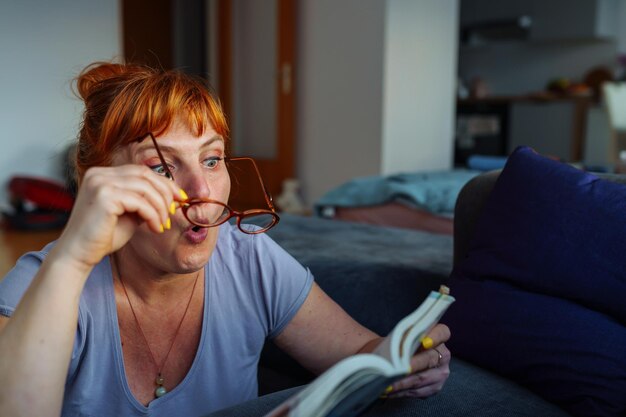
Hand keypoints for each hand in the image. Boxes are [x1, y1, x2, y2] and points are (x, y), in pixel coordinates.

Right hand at [53, 164, 184, 270]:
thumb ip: (144, 201)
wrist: (78, 254)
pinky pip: (140, 202)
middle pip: (145, 175)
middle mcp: (99, 174)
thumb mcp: (129, 213)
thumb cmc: (104, 236)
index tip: (180, 198)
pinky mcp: (104, 196)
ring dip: (160, 207)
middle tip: (174, 211)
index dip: (164, 183)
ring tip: (162, 225)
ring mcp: (100, 183)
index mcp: (103, 174)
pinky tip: (155, 228)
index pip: (141, 171)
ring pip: (145, 188)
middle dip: (166, 193)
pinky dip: (153, 215)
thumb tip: (172, 196)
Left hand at [387, 324, 450, 397]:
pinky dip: (402, 392)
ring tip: (387, 384)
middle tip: (397, 370)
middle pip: (429, 359)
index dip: (435, 337)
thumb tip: (395, 349)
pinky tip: (390, 391)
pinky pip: (418, 391)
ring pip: (422, 378)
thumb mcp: (399, 337)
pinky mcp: (435, 387)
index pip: (442, 333)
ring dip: (403, 383)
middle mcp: (443, 355)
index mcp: (438, 336)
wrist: (396, 357)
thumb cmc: (398, 344)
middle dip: (412, 365)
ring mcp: (441, 373)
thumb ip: (402, 339)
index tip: (424, 342)